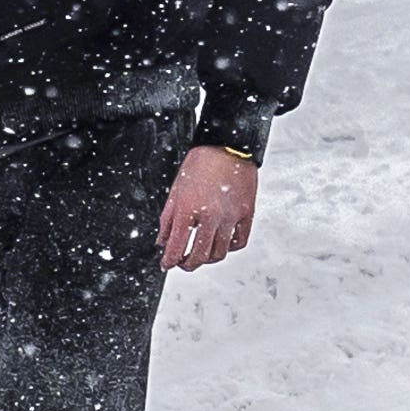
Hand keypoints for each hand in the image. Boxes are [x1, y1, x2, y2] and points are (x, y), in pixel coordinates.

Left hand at [158, 145, 257, 272]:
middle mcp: (211, 216)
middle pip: (198, 256)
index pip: (176, 248)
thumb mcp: (176, 190)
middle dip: (187, 264)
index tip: (167, 264)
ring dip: (207, 259)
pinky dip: (229, 248)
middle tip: (183, 263)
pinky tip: (221, 243)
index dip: (169, 261)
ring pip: (219, 253)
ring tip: (201, 254)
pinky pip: (239, 242)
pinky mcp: (246, 213)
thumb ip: (168, 219)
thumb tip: (163, 241)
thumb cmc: (200, 163)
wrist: (227, 146)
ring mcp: (231, 216)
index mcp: (189, 209)